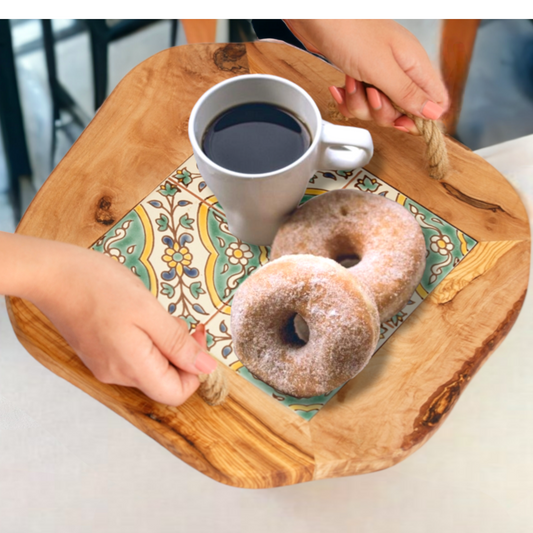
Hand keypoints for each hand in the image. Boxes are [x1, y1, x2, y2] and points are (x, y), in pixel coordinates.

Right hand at [2, 233, 216, 405]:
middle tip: (176, 319)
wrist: (53, 275)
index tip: (195, 337)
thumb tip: (207, 369)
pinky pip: (133, 356)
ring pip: (150, 366)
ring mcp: (105, 365)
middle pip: (164, 380)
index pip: (176, 393)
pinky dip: (146, 340)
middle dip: (179, 351)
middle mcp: (117, 374)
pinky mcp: (98, 353)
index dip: (195, 370)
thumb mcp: (148, 311)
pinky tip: (139, 315)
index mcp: (132, 368)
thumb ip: (178, 344)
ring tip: (153, 313)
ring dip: (163, 343)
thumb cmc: (100, 287)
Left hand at [284, 20, 448, 133]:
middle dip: (381, 112)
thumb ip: (408, 93)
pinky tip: (341, 87)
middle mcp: (400, 71)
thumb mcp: (382, 69)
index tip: (400, 122)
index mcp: (415, 65)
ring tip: (352, 80)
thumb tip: (435, 114)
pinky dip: (347, 99)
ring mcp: (379, 74)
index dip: (419, 119)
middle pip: (401, 112)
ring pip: (376, 110)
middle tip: (370, 93)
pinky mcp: (359, 77)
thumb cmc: (349, 32)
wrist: (316, 15)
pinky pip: (358, 103)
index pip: (434, 101)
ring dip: (359, 103)